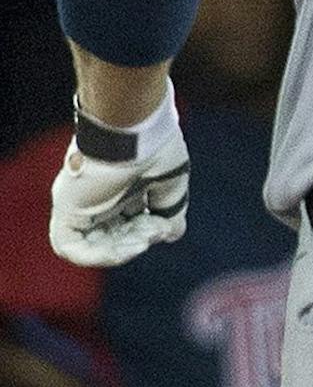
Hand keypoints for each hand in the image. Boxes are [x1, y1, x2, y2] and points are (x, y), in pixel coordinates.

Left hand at [50, 100, 189, 267]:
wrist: (134, 131)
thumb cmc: (154, 147)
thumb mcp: (171, 182)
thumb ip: (170, 209)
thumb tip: (171, 234)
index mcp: (121, 187)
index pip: (129, 222)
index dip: (147, 232)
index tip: (164, 227)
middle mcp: (97, 196)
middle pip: (111, 235)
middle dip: (136, 241)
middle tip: (156, 232)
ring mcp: (80, 203)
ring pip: (90, 244)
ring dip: (118, 252)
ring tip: (140, 243)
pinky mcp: (66, 208)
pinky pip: (70, 246)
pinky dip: (96, 255)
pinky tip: (123, 250)